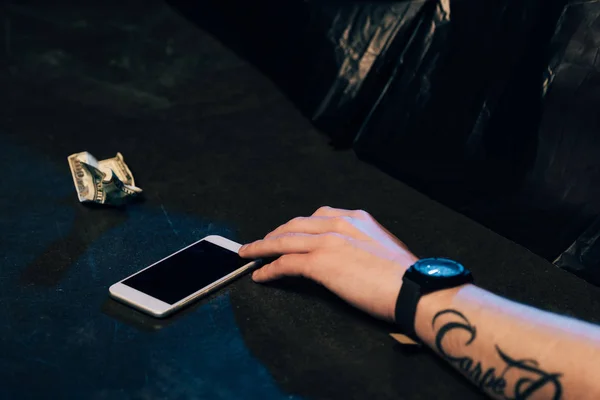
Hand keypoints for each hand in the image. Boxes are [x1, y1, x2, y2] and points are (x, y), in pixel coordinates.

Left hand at [238, 206, 418, 321]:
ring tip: (249, 254)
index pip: (317, 217)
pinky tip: (260, 275)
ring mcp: (327, 241)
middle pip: (295, 225)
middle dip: (276, 233)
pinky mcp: (319, 262)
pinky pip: (284, 263)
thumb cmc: (405, 276)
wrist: (412, 288)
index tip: (288, 232)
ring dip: (262, 247)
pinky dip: (269, 268)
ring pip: (284, 240)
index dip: (297, 225)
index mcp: (355, 218)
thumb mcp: (382, 247)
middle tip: (263, 242)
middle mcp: (339, 223)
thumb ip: (362, 244)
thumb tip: (350, 256)